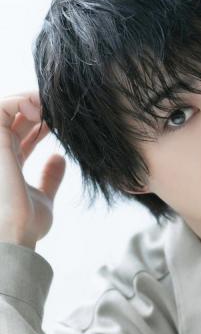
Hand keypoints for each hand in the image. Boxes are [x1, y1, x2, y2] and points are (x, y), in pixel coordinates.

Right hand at [0, 91, 65, 248]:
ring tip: (50, 105)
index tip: (62, 123)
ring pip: (5, 108)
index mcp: (8, 164)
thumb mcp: (43, 197)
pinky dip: (20, 101)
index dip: (42, 123)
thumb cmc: (26, 223)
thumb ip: (50, 177)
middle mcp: (0, 153)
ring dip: (28, 100)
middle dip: (37, 108)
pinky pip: (1, 108)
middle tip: (59, 109)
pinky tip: (40, 108)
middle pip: (15, 119)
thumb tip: (59, 157)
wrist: (16, 234)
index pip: (23, 134)